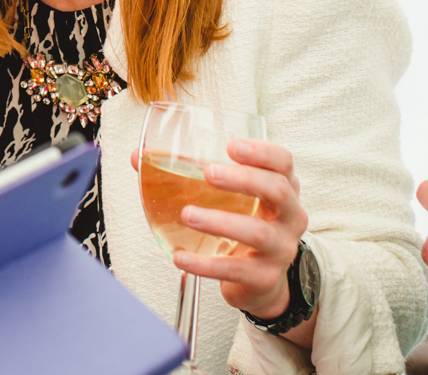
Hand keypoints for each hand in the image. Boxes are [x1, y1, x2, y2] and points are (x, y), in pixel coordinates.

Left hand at [133, 141, 311, 333]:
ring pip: (256, 232)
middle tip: (208, 173)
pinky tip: (180, 257)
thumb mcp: (230, 197)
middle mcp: (290, 216)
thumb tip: (138, 156)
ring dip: (220, 221)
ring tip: (187, 214)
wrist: (261, 280)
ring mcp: (280, 249)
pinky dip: (205, 264)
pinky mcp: (264, 278)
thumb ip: (187, 173)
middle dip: (243, 179)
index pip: (283, 162)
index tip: (231, 146)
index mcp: (282, 188)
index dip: (262, 152)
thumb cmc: (242, 223)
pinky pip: (235, 269)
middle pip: (277, 191)